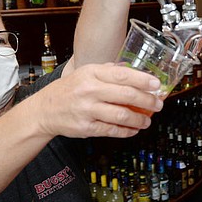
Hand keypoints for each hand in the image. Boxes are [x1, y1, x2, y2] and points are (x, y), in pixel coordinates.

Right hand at [33, 63, 162, 138]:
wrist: (44, 110)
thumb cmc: (69, 90)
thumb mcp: (86, 73)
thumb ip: (109, 70)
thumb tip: (134, 71)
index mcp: (91, 73)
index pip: (123, 75)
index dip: (143, 80)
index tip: (157, 85)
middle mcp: (89, 90)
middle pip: (126, 95)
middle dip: (147, 100)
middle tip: (158, 104)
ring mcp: (87, 110)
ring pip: (122, 115)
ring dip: (140, 119)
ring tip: (147, 120)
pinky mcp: (86, 127)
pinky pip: (112, 130)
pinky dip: (126, 131)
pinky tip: (134, 129)